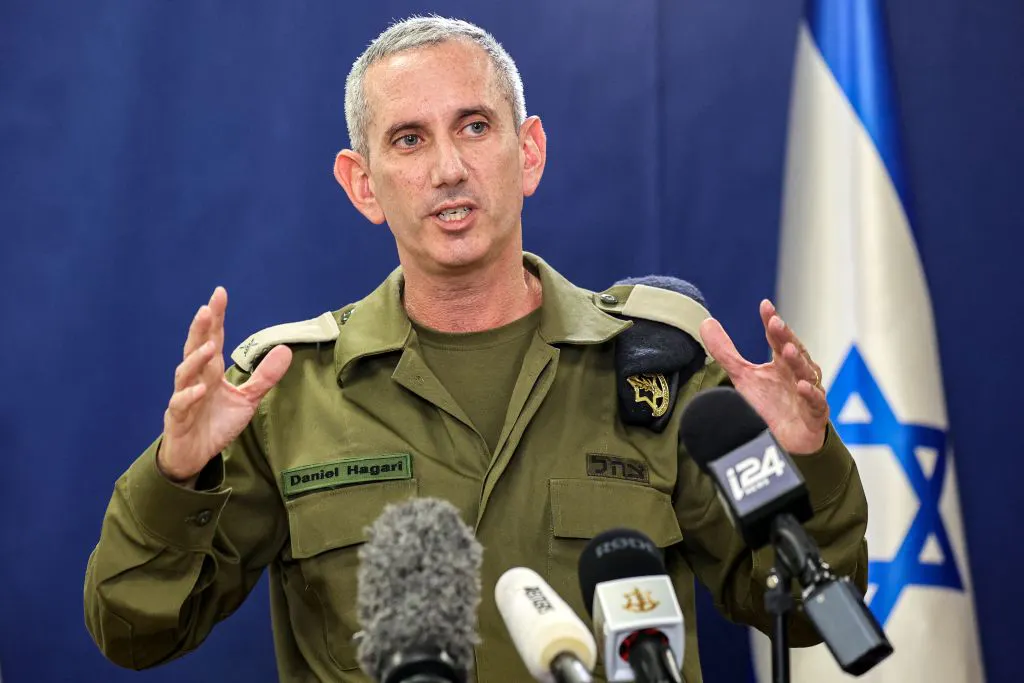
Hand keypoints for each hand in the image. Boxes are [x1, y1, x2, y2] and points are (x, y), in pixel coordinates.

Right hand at [157, 287, 291, 484]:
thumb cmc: (216, 423)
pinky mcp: (178, 418)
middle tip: (207, 308)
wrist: (194, 455)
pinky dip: (189, 397)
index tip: (220, 293)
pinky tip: (199, 390)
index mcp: (211, 372)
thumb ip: (264, 376)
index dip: (216, 317)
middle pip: (195, 348)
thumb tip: (286, 350)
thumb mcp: (247, 399)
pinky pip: (181, 405)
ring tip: (209, 347)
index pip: (213, 338)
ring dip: (196, 360)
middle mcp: (195, 380)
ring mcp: (184, 397)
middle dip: (200, 328)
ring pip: (185, 374)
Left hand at [699, 299, 827, 454]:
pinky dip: (811, 395)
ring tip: (787, 350)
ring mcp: (809, 393)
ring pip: (807, 373)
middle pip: (794, 351)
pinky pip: (816, 403)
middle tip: (775, 322)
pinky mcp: (815, 415)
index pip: (778, 337)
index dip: (772, 322)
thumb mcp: (743, 376)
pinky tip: (803, 386)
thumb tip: (705, 322)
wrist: (786, 440)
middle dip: (785, 337)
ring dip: (798, 361)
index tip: (765, 306)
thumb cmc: (770, 404)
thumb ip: (725, 352)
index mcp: (783, 362)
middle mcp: (798, 373)